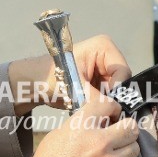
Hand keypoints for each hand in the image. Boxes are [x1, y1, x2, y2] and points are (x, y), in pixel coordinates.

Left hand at [8, 35, 131, 112]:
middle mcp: (107, 55)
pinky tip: (90, 108)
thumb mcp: (74, 87)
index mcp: (103, 46)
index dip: (118, 90)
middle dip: (111, 97)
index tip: (106, 104)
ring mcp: (104, 68)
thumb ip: (96, 98)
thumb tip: (113, 109)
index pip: (123, 71)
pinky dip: (101, 104)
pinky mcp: (100, 80)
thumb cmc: (49, 77)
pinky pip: (109, 96)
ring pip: (116, 91)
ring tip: (91, 108)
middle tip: (98, 109)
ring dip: (106, 102)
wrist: (34, 83)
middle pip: (122, 82)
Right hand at [10, 92, 138, 156]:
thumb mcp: (56, 137)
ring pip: (134, 149)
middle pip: (131, 127)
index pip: (109, 104)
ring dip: (125, 151)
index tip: (114, 114)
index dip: (114, 108)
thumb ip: (79, 126)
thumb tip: (97, 123)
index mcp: (82, 126)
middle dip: (127, 129)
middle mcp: (99, 141)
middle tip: (121, 135)